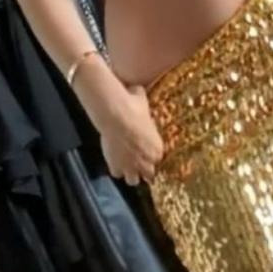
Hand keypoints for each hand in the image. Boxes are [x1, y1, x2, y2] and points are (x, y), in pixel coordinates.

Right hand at [97, 73, 164, 187]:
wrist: (116, 115)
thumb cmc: (133, 106)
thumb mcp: (142, 101)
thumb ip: (143, 103)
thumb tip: (137, 90)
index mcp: (158, 148)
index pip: (158, 159)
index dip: (151, 155)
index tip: (146, 151)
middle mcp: (147, 161)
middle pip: (149, 175)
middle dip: (144, 171)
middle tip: (137, 163)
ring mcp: (131, 166)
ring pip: (133, 181)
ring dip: (130, 174)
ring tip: (126, 166)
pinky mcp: (116, 166)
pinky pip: (116, 173)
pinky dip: (115, 168)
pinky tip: (114, 161)